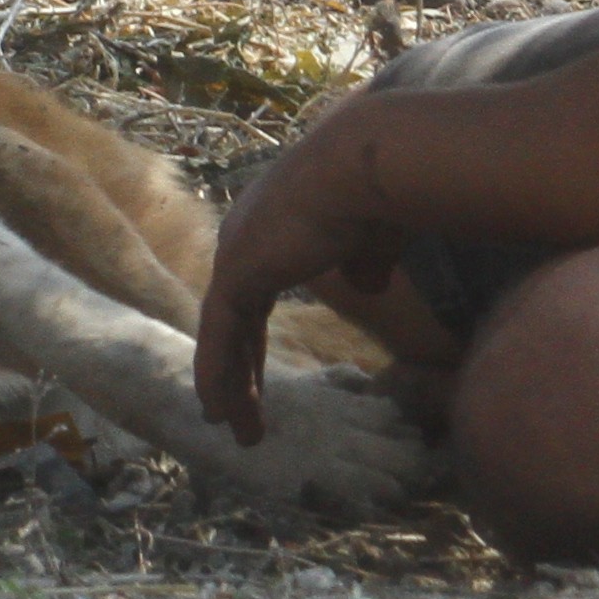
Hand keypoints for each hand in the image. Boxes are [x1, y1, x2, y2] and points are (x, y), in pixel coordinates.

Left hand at [192, 104, 405, 439]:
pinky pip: (220, 338)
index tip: (257, 374)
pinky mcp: (236, 272)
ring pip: (223, 334)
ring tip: (237, 432)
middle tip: (239, 413)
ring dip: (229, 385)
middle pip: (234, 319)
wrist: (366, 167)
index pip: (255, 294)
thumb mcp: (373, 242)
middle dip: (240, 368)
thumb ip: (363, 265)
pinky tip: (219, 411)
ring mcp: (235, 253)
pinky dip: (218, 375)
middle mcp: (245, 238)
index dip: (253, 338)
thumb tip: (368, 285)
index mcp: (274, 229)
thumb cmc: (379, 197)